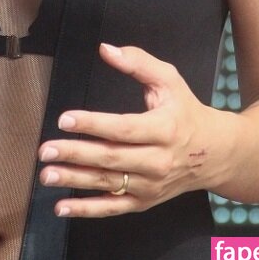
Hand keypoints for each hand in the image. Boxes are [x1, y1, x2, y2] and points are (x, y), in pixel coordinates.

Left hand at [37, 43, 215, 217]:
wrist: (213, 153)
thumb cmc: (185, 111)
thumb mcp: (169, 80)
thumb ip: (137, 62)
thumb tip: (105, 49)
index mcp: (164, 129)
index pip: (124, 128)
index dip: (93, 124)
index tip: (65, 118)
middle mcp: (157, 160)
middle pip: (111, 158)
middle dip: (75, 154)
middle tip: (45, 150)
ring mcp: (150, 185)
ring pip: (108, 184)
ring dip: (74, 180)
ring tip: (46, 174)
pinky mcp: (145, 202)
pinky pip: (113, 208)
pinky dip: (87, 210)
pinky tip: (62, 207)